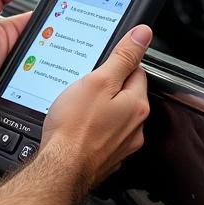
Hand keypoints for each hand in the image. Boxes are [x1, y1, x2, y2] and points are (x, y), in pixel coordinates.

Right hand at [43, 25, 151, 187]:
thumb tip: (143, 34)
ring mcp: (122, 145)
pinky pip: (104, 135)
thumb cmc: (74, 128)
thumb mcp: (97, 81)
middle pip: (126, 94)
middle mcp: (135, 127)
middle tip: (84, 88)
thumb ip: (122, 57)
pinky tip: (77, 128)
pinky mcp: (108, 158)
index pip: (136, 71)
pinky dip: (94, 130)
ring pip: (115, 116)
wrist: (60, 170)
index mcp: (137, 105)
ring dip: (100, 110)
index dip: (116, 65)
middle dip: (108, 88)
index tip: (100, 67)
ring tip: (78, 109)